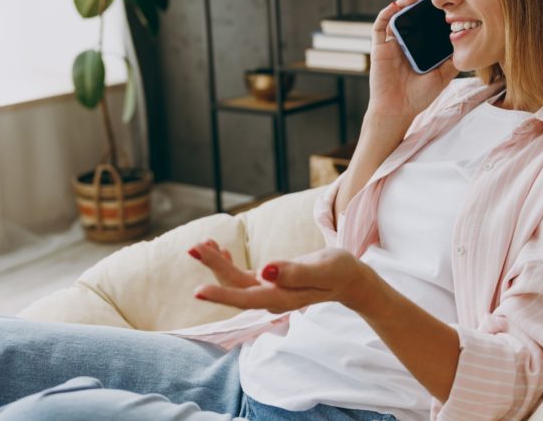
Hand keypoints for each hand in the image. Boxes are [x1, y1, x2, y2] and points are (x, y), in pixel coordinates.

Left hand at [189, 244, 375, 314]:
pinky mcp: (269, 284)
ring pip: (235, 281)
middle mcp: (271, 298)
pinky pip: (242, 277)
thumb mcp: (322, 268)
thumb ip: (294, 272)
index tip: (197, 290)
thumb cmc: (339, 271)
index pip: (246, 297)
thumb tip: (265, 271)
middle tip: (193, 247)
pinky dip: (229, 262)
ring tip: (200, 244)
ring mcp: (269, 292)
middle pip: (235, 286)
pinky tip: (220, 249)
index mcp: (282, 298)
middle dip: (213, 267)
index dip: (221, 295)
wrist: (349, 280)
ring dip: (217, 264)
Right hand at [368, 0, 459, 122]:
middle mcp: (404, 44)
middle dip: (419, 2)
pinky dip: (387, 13)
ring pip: (395, 16)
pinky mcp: (379, 48)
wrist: (399, 110)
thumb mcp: (443, 76)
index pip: (425, 25)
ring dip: (404, 2)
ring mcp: (391, 45)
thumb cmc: (418, 97)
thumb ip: (452, 60)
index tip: (444, 2)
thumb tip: (468, 43)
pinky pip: (380, 26)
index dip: (432, 12)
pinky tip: (397, 5)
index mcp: (418, 49)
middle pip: (410, 16)